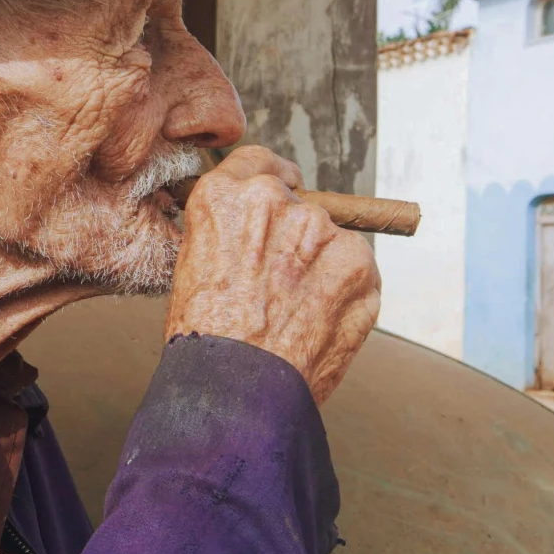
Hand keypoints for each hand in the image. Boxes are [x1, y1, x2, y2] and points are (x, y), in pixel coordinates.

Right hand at [164, 147, 380, 403]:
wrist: (238, 389)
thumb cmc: (206, 341)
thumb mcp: (193, 269)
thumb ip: (228, 235)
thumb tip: (252, 235)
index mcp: (224, 198)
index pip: (257, 163)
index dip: (269, 183)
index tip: (280, 198)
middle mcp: (274, 202)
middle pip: (298, 206)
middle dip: (294, 239)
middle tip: (278, 286)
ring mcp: (321, 231)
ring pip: (330, 240)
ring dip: (321, 268)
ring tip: (295, 316)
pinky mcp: (359, 264)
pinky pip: (357, 270)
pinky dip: (346, 294)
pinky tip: (317, 324)